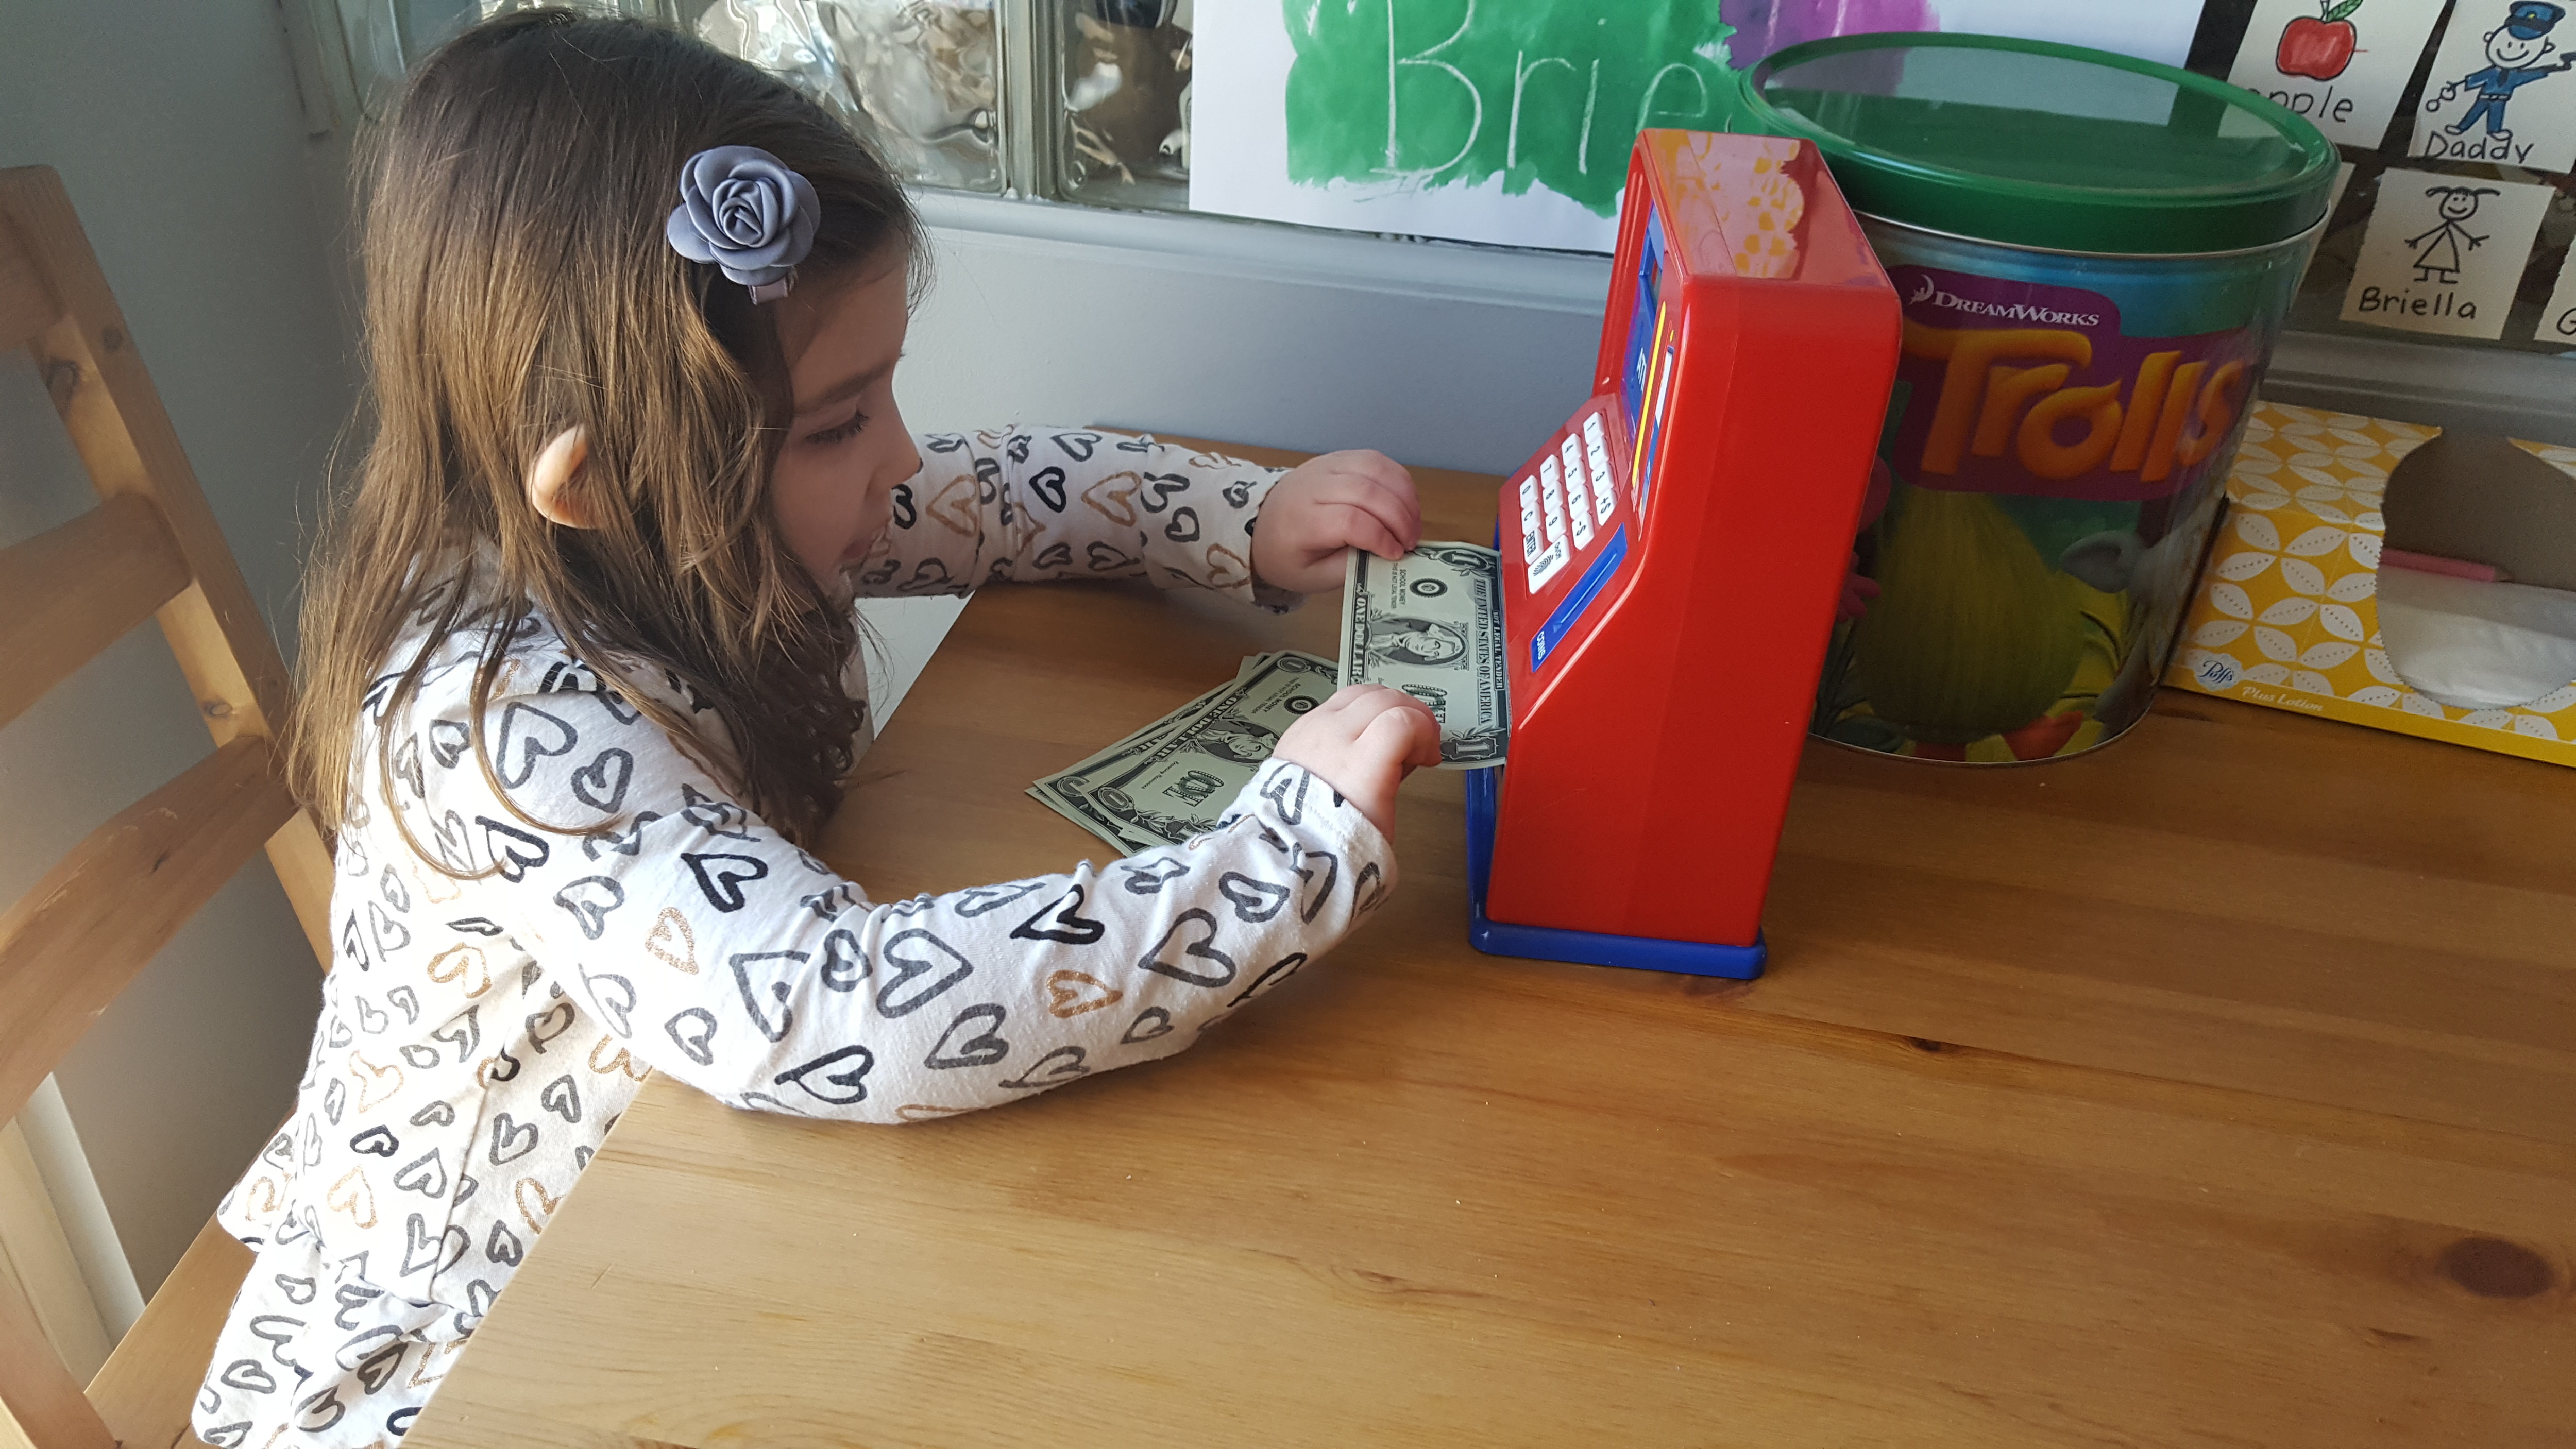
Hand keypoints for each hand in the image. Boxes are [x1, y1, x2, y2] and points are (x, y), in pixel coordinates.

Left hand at [1250, 449, 1422, 594]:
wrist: (1264, 522)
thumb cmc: (1290, 553)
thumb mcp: (1314, 577)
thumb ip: (1352, 568)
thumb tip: (1389, 558)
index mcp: (1301, 521)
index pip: (1349, 520)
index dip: (1381, 537)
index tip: (1396, 554)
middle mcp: (1313, 486)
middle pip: (1367, 491)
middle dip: (1399, 518)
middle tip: (1411, 542)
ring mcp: (1327, 466)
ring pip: (1376, 469)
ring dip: (1404, 496)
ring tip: (1413, 523)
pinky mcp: (1339, 457)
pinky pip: (1377, 459)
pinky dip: (1398, 480)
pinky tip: (1405, 503)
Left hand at [1271, 684, 1441, 836]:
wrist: (1287, 846)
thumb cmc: (1336, 839)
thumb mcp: (1384, 818)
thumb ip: (1398, 774)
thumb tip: (1407, 753)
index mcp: (1359, 769)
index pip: (1403, 722)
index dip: (1426, 734)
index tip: (1429, 757)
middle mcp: (1333, 739)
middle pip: (1386, 699)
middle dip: (1414, 714)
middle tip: (1420, 741)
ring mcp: (1313, 728)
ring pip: (1361, 692)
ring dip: (1387, 705)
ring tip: (1393, 729)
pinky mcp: (1299, 727)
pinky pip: (1337, 701)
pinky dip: (1359, 709)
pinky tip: (1363, 732)